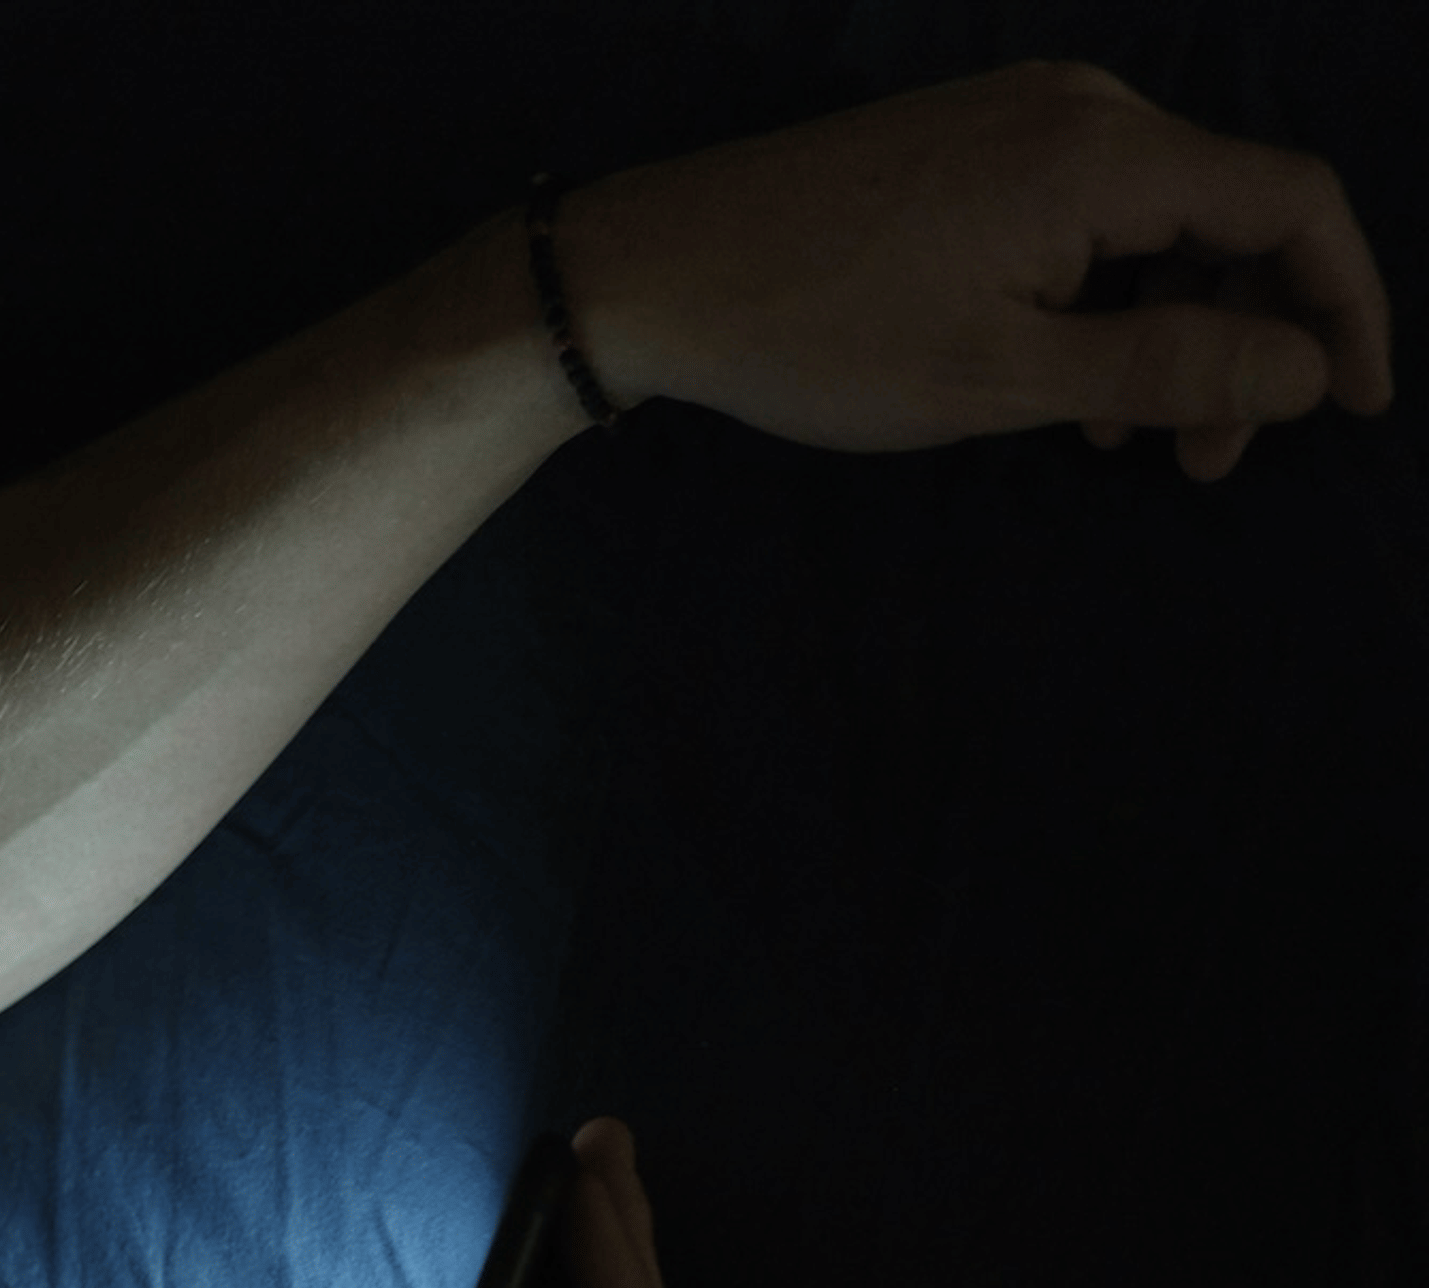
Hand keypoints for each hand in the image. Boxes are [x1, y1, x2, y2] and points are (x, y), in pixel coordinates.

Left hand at [562, 61, 1392, 478]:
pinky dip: (1103, 298)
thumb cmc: (816, 334)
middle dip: (1242, 340)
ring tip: (1132, 446)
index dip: (1344, 305)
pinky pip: (1084, 212)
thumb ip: (1169, 367)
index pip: (1294, 204)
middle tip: (1206, 464)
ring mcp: (1018, 117)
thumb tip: (1304, 369)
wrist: (655, 273)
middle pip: (1229, 213)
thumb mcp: (1006, 379)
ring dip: (1169, 330)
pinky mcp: (966, 142)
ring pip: (1155, 220)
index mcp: (1104, 153)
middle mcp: (1078, 109)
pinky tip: (1070, 387)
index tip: (1348, 404)